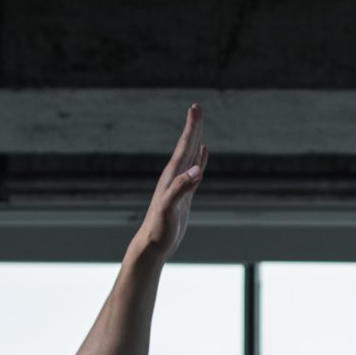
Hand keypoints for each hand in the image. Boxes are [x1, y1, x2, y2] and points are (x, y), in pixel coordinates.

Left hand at [132, 102, 208, 260]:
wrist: (152, 245)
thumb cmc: (158, 229)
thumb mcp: (170, 208)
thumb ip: (181, 188)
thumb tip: (196, 170)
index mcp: (172, 175)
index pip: (184, 146)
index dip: (192, 127)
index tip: (196, 108)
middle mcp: (175, 176)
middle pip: (187, 146)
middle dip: (193, 127)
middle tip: (197, 108)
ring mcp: (180, 185)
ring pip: (190, 157)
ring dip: (196, 141)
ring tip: (199, 126)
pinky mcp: (184, 195)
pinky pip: (194, 172)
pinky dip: (200, 160)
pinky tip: (203, 153)